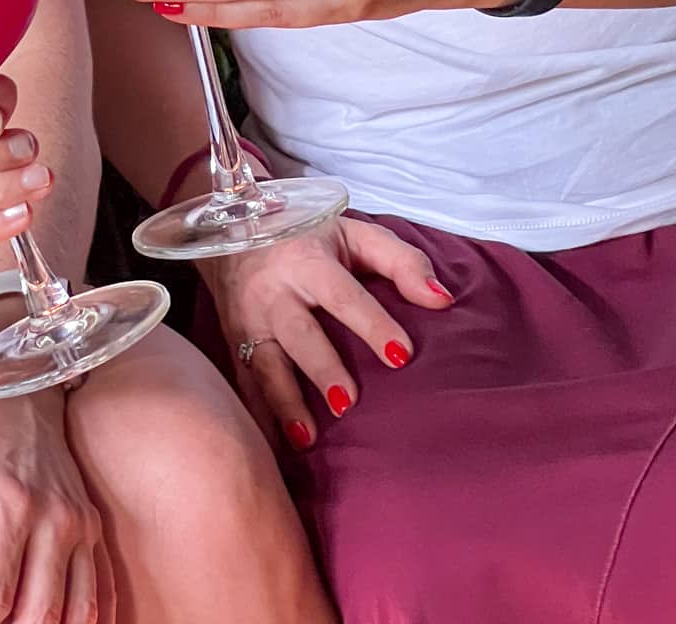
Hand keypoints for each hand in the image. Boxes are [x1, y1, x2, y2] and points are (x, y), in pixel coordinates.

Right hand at [200, 213, 452, 449]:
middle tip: (347, 402)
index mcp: (308, 260)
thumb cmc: (308, 237)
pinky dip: (255, 416)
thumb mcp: (353, 233)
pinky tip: (272, 447)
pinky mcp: (233, 342)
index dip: (371, 323)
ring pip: (265, 363)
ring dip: (284, 401)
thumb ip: (401, 261)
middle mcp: (274, 291)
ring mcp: (249, 320)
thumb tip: (442, 300)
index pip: (342, 294)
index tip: (401, 355)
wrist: (233, 228)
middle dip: (321, 367)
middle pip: (299, 333)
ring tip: (306, 438)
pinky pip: (243, 383)